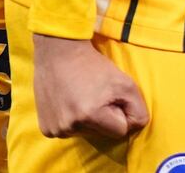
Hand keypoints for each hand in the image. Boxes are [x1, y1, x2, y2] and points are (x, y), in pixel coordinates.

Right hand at [32, 34, 148, 138]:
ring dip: (88, 119)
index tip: (112, 97)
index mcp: (90, 116)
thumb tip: (135, 127)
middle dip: (104, 117)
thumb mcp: (126, 83)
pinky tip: (69, 102)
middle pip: (102, 134)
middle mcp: (70, 127)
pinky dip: (72, 119)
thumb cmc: (94, 66)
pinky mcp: (46, 128)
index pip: (120, 131)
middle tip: (96, 95)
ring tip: (81, 96)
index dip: (121, 113)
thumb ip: (138, 109)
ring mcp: (55, 129)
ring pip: (85, 133)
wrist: (59, 52)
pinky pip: (69, 131)